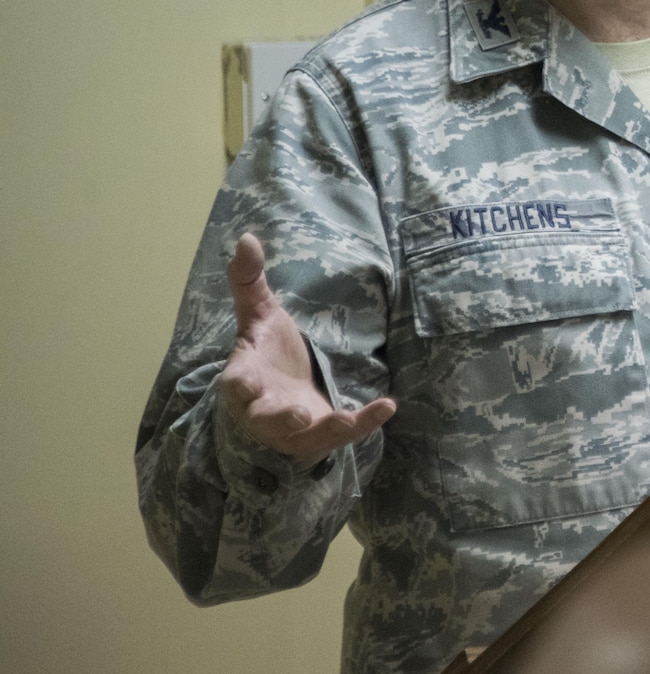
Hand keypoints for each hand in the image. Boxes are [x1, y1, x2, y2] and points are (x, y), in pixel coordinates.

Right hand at [218, 233, 395, 461]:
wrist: (286, 389)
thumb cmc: (269, 352)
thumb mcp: (260, 315)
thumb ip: (249, 281)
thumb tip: (246, 238)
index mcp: (245, 379)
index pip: (236, 384)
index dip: (240, 386)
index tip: (245, 384)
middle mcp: (264, 408)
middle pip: (265, 418)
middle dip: (278, 418)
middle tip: (297, 415)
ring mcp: (294, 428)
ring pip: (303, 435)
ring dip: (325, 428)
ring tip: (344, 420)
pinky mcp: (321, 435)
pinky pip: (342, 434)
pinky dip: (364, 423)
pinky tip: (387, 406)